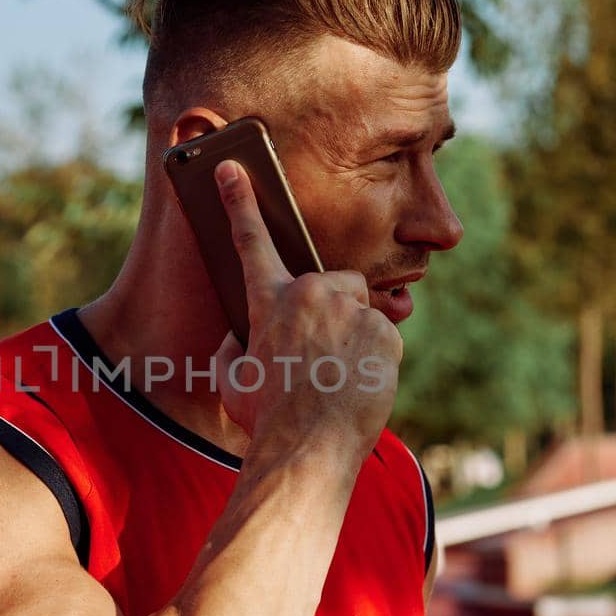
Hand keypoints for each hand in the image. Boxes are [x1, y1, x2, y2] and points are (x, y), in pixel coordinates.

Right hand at [211, 159, 401, 462]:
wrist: (308, 448)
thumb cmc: (267, 419)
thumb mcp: (232, 382)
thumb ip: (235, 348)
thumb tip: (240, 338)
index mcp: (269, 302)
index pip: (250, 240)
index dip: (238, 201)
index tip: (232, 167)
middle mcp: (311, 295)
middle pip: (330, 283)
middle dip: (330, 309)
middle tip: (319, 354)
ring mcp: (351, 311)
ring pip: (358, 312)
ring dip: (352, 337)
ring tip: (337, 379)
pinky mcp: (383, 331)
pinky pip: (382, 337)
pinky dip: (374, 359)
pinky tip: (357, 386)